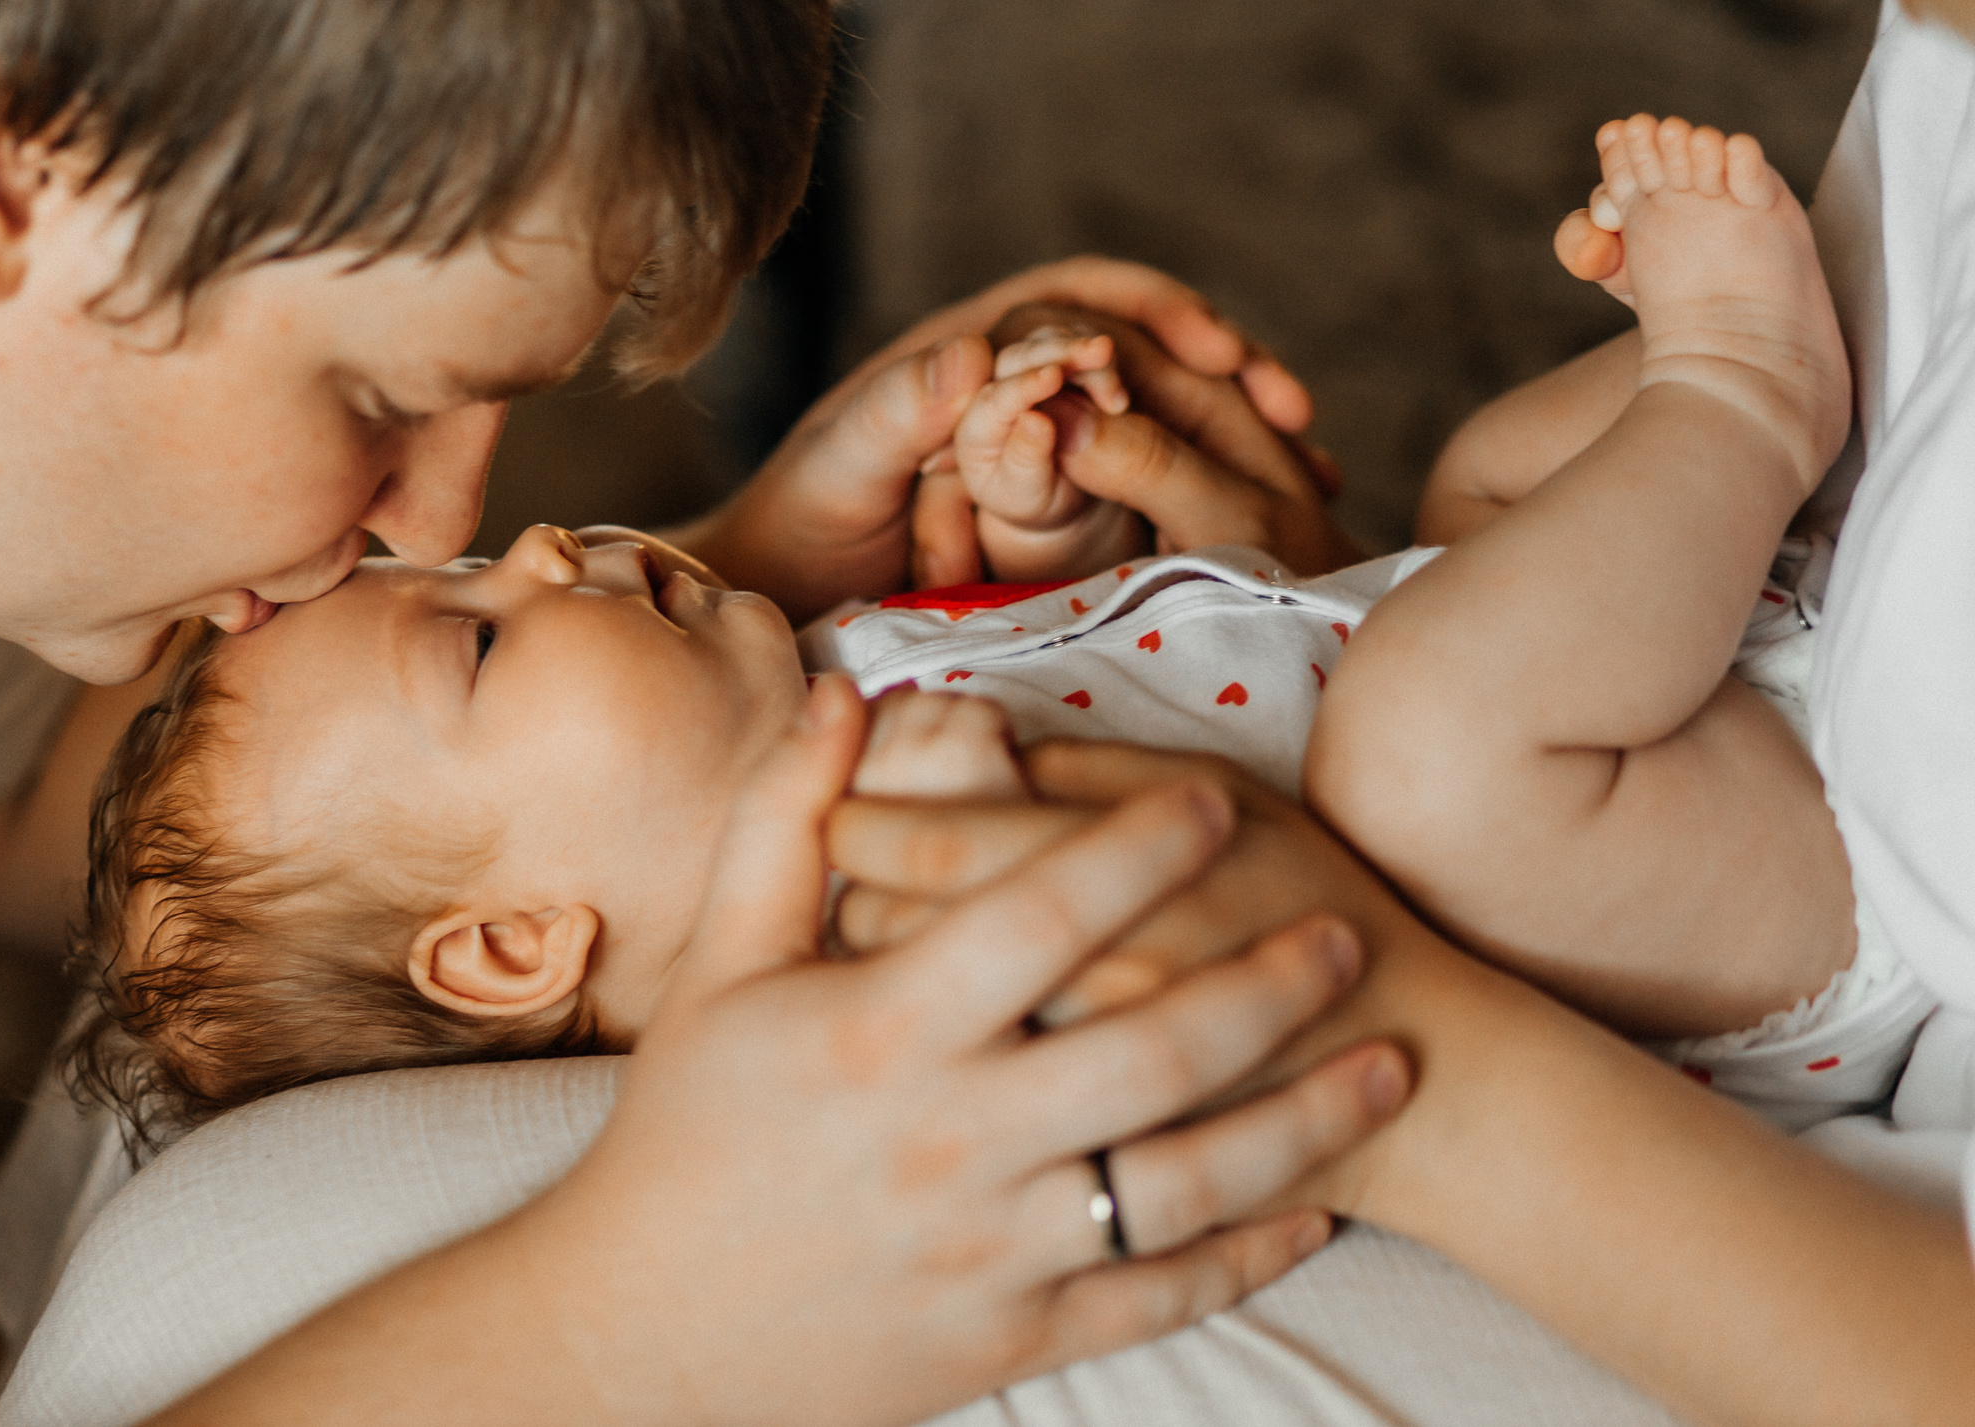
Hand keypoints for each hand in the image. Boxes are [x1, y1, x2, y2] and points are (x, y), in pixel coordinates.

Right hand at [526, 681, 1404, 1425]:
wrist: (643, 1336)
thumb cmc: (687, 1130)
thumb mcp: (718, 964)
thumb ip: (784, 819)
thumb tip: (849, 690)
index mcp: (875, 1033)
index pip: (1037, 915)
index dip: (1138, 846)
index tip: (1217, 800)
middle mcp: (946, 1140)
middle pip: (1149, 1047)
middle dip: (1269, 984)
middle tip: (1346, 933)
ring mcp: (989, 1250)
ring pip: (1186, 1183)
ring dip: (1304, 1121)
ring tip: (1386, 1063)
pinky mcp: (1015, 1338)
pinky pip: (1161, 1294)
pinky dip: (1253, 1252)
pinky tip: (1317, 1204)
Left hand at [676, 259, 1314, 616]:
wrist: (781, 609)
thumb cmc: (793, 531)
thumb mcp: (836, 469)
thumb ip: (895, 412)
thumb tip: (979, 353)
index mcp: (970, 356)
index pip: (1081, 301)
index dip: (1155, 311)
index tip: (1215, 349)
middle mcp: (1021, 391)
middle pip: (1148, 352)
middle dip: (1226, 370)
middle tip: (1289, 410)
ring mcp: (1051, 454)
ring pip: (1167, 422)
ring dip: (1237, 437)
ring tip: (1310, 476)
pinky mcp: (1069, 521)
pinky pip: (1157, 493)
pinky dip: (1217, 498)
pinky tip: (1275, 527)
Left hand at [832, 740, 1432, 1218]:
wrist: (1434, 1094)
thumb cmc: (1325, 918)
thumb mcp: (1234, 802)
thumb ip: (1104, 771)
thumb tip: (987, 744)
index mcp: (1105, 898)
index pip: (930, 844)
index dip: (867, 818)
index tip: (847, 811)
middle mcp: (1068, 1011)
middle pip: (895, 945)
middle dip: (854, 906)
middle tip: (843, 888)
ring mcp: (1074, 1121)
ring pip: (915, 1048)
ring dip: (883, 1001)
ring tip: (880, 972)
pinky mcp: (1085, 1205)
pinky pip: (969, 1149)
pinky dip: (940, 1106)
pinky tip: (939, 1072)